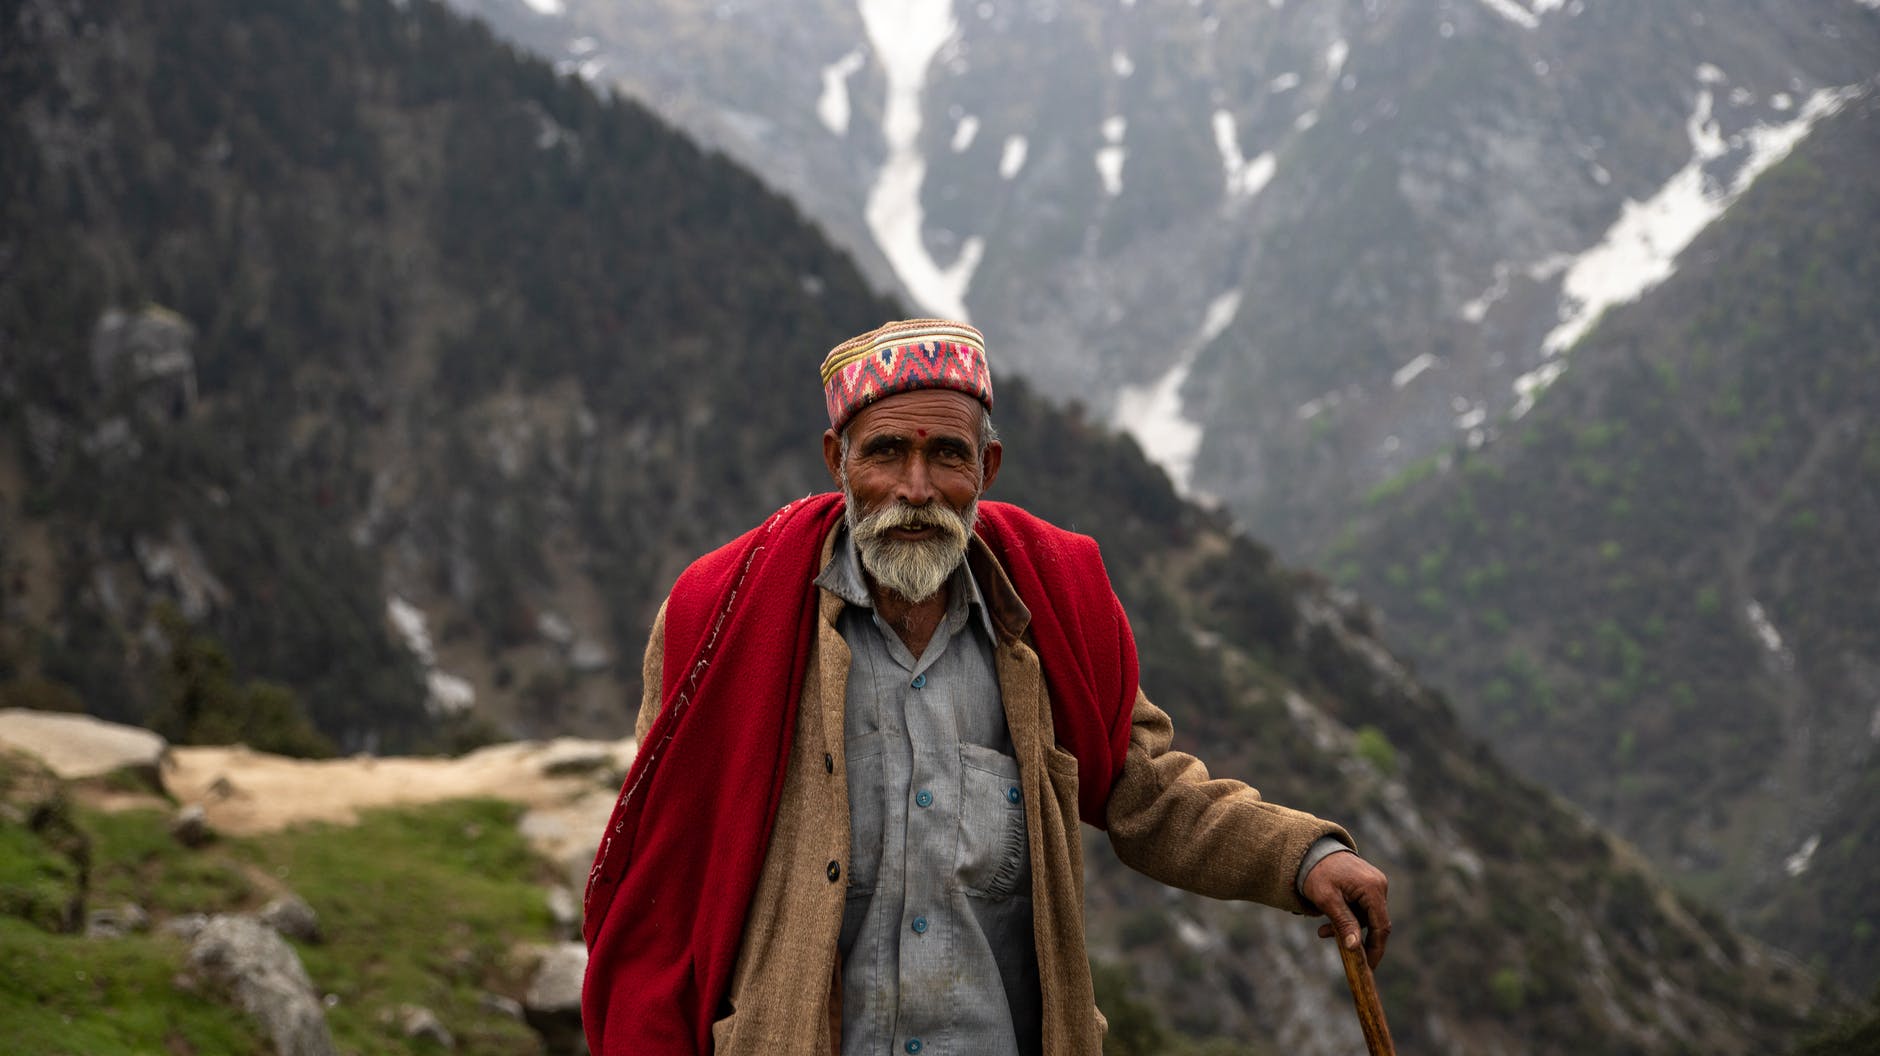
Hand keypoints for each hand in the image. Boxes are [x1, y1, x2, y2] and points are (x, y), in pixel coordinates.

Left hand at [1300, 851, 1390, 968]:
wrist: (1311, 850)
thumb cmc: (1317, 872)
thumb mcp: (1327, 900)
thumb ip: (1343, 923)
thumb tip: (1356, 948)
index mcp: (1373, 888)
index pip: (1381, 926)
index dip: (1376, 949)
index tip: (1369, 967)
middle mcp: (1379, 885)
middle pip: (1373, 923)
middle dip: (1355, 937)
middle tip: (1340, 950)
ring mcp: (1374, 884)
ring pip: (1365, 917)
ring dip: (1346, 927)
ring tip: (1321, 931)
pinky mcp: (1367, 885)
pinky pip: (1361, 908)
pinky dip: (1346, 916)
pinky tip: (1327, 919)